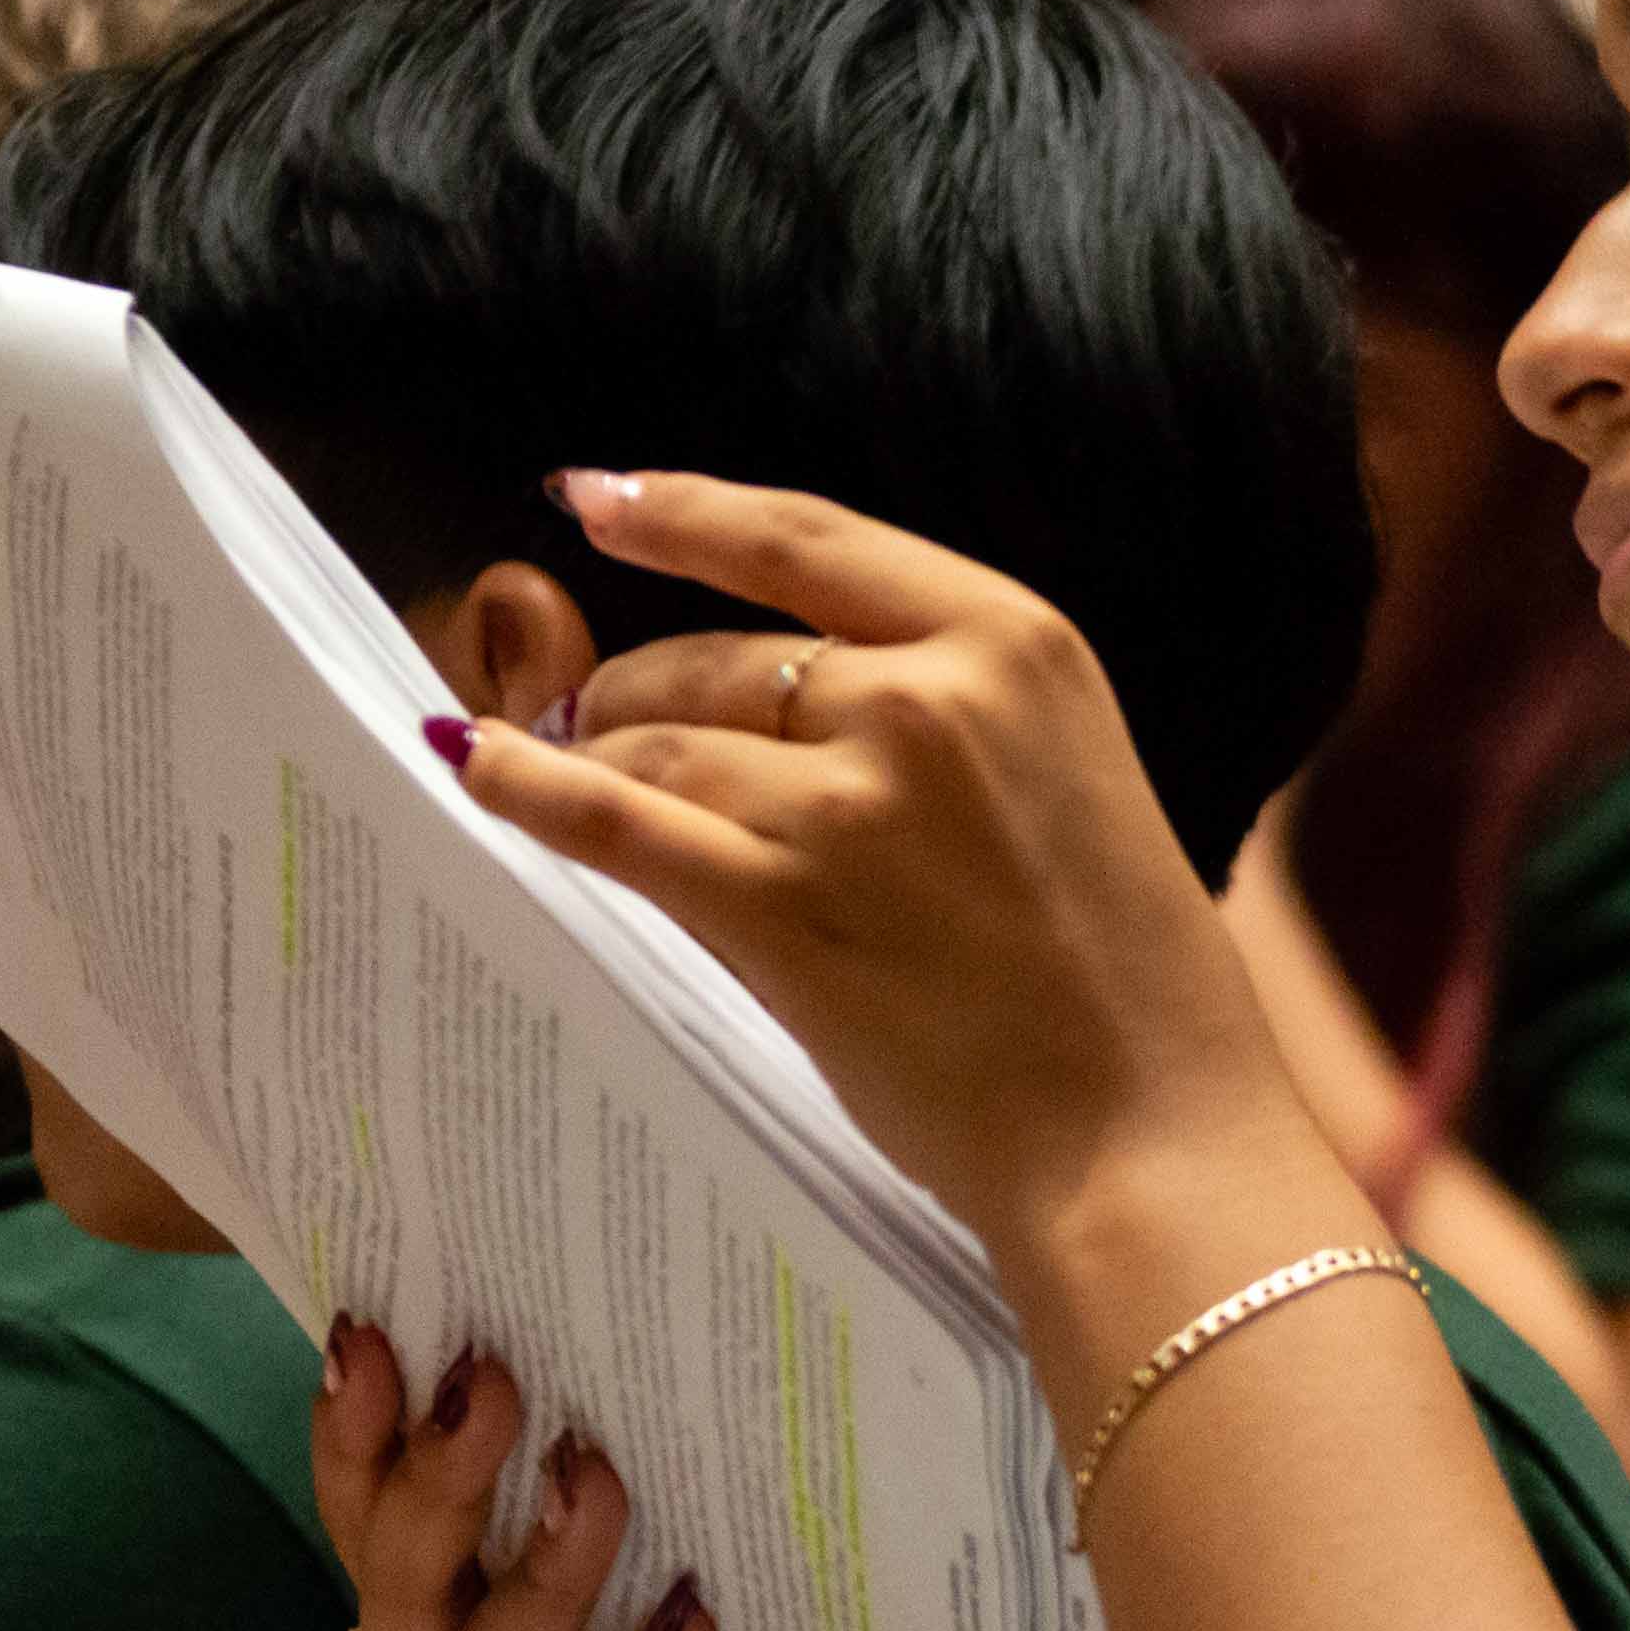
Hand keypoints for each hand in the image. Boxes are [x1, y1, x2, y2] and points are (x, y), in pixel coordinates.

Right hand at [318, 1322, 927, 1630]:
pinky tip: (692, 1621)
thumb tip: (645, 1354)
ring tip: (597, 1477)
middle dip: (439, 1476)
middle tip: (491, 1376)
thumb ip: (610, 1526)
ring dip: (539, 1568)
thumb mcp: (645, 1624)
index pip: (371, 1523)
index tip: (371, 1331)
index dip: (357, 1434)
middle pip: (403, 1584)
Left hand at [441, 472, 1305, 1235]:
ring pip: (659, 738)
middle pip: (716, 655)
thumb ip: (943, 717)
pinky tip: (480, 771)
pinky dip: (529, 790)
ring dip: (592, 753)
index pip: (808, 541)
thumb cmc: (1124, 983)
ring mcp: (848, 804)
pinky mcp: (781, 908)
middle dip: (635, 689)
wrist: (1149, 1134)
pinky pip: (614, 820)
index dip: (683, 513)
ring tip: (558, 773)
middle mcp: (928, 699)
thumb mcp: (1064, 777)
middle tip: (594, 726)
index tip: (598, 497)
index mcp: (1015, 644)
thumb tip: (769, 702)